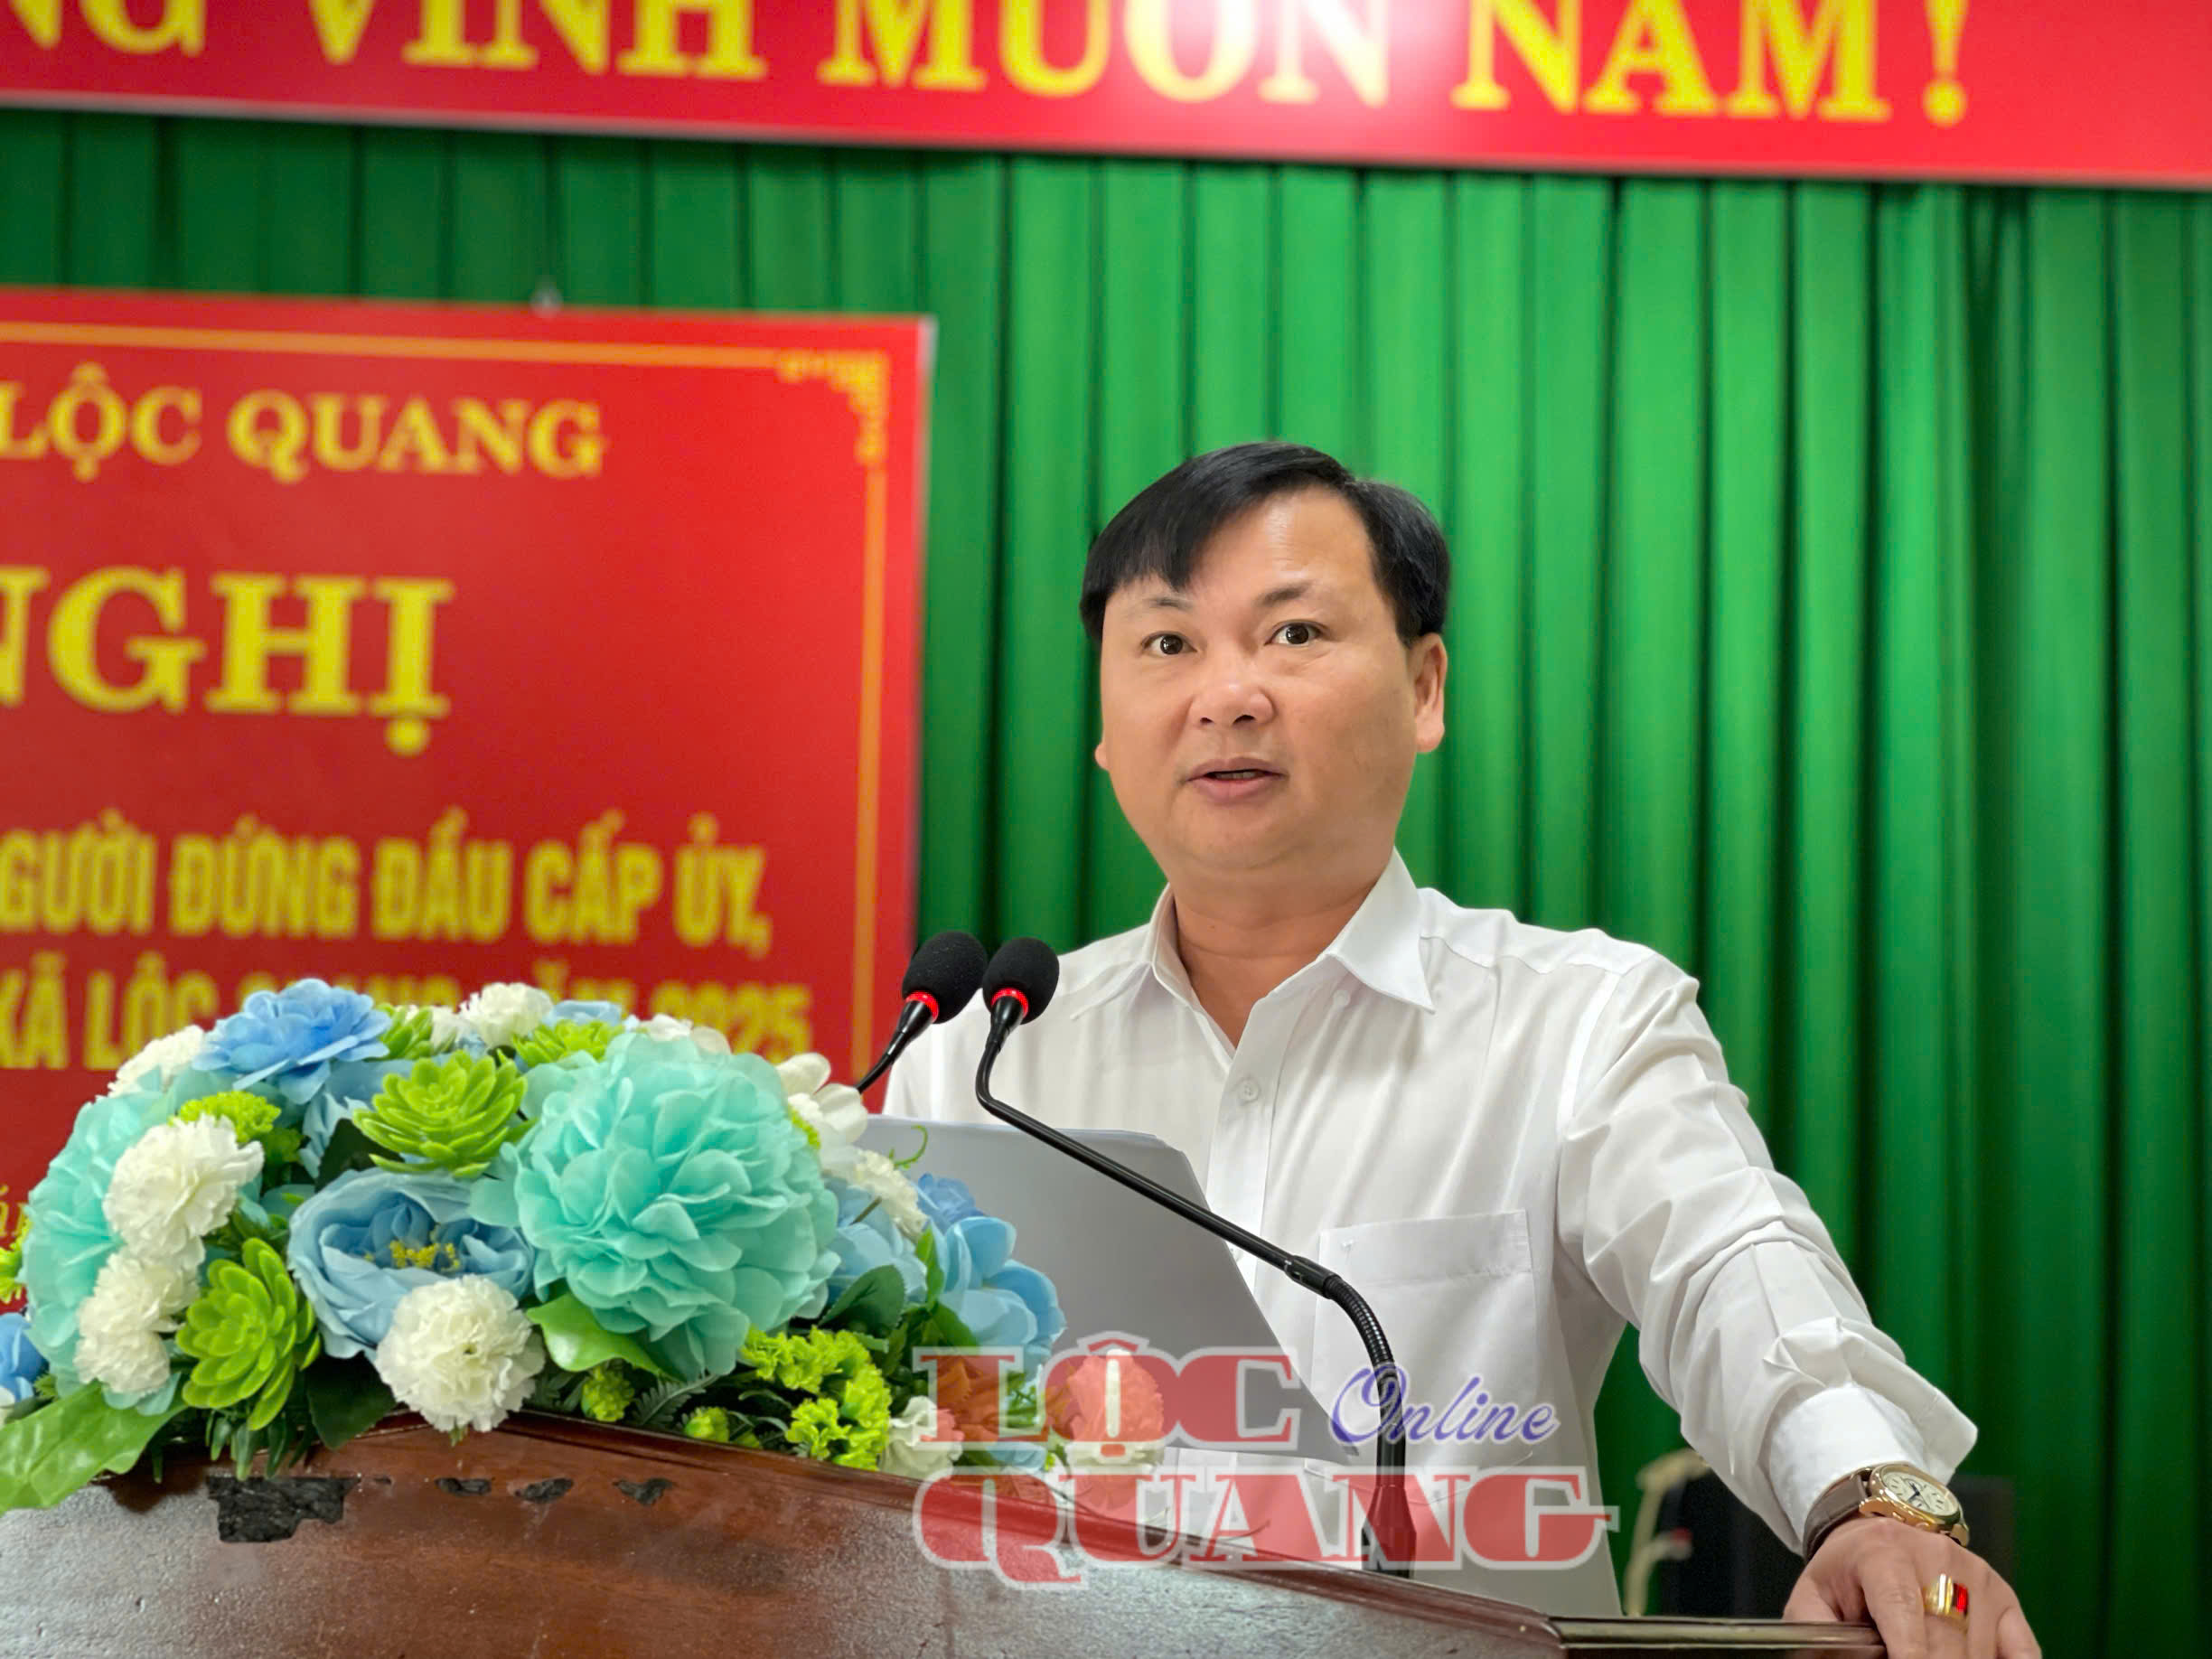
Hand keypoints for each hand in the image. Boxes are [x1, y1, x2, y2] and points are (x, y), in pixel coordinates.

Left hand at [1783, 1516, 2039, 1658]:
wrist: (1879, 1529)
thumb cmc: (1847, 1573)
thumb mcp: (1814, 1596)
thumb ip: (1818, 1635)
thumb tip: (1831, 1658)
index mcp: (1883, 1554)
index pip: (1902, 1610)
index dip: (1908, 1652)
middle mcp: (1938, 1558)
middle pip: (1944, 1640)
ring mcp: (1978, 1577)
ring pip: (1978, 1651)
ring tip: (1922, 1655)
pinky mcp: (2005, 1597)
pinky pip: (2023, 1651)